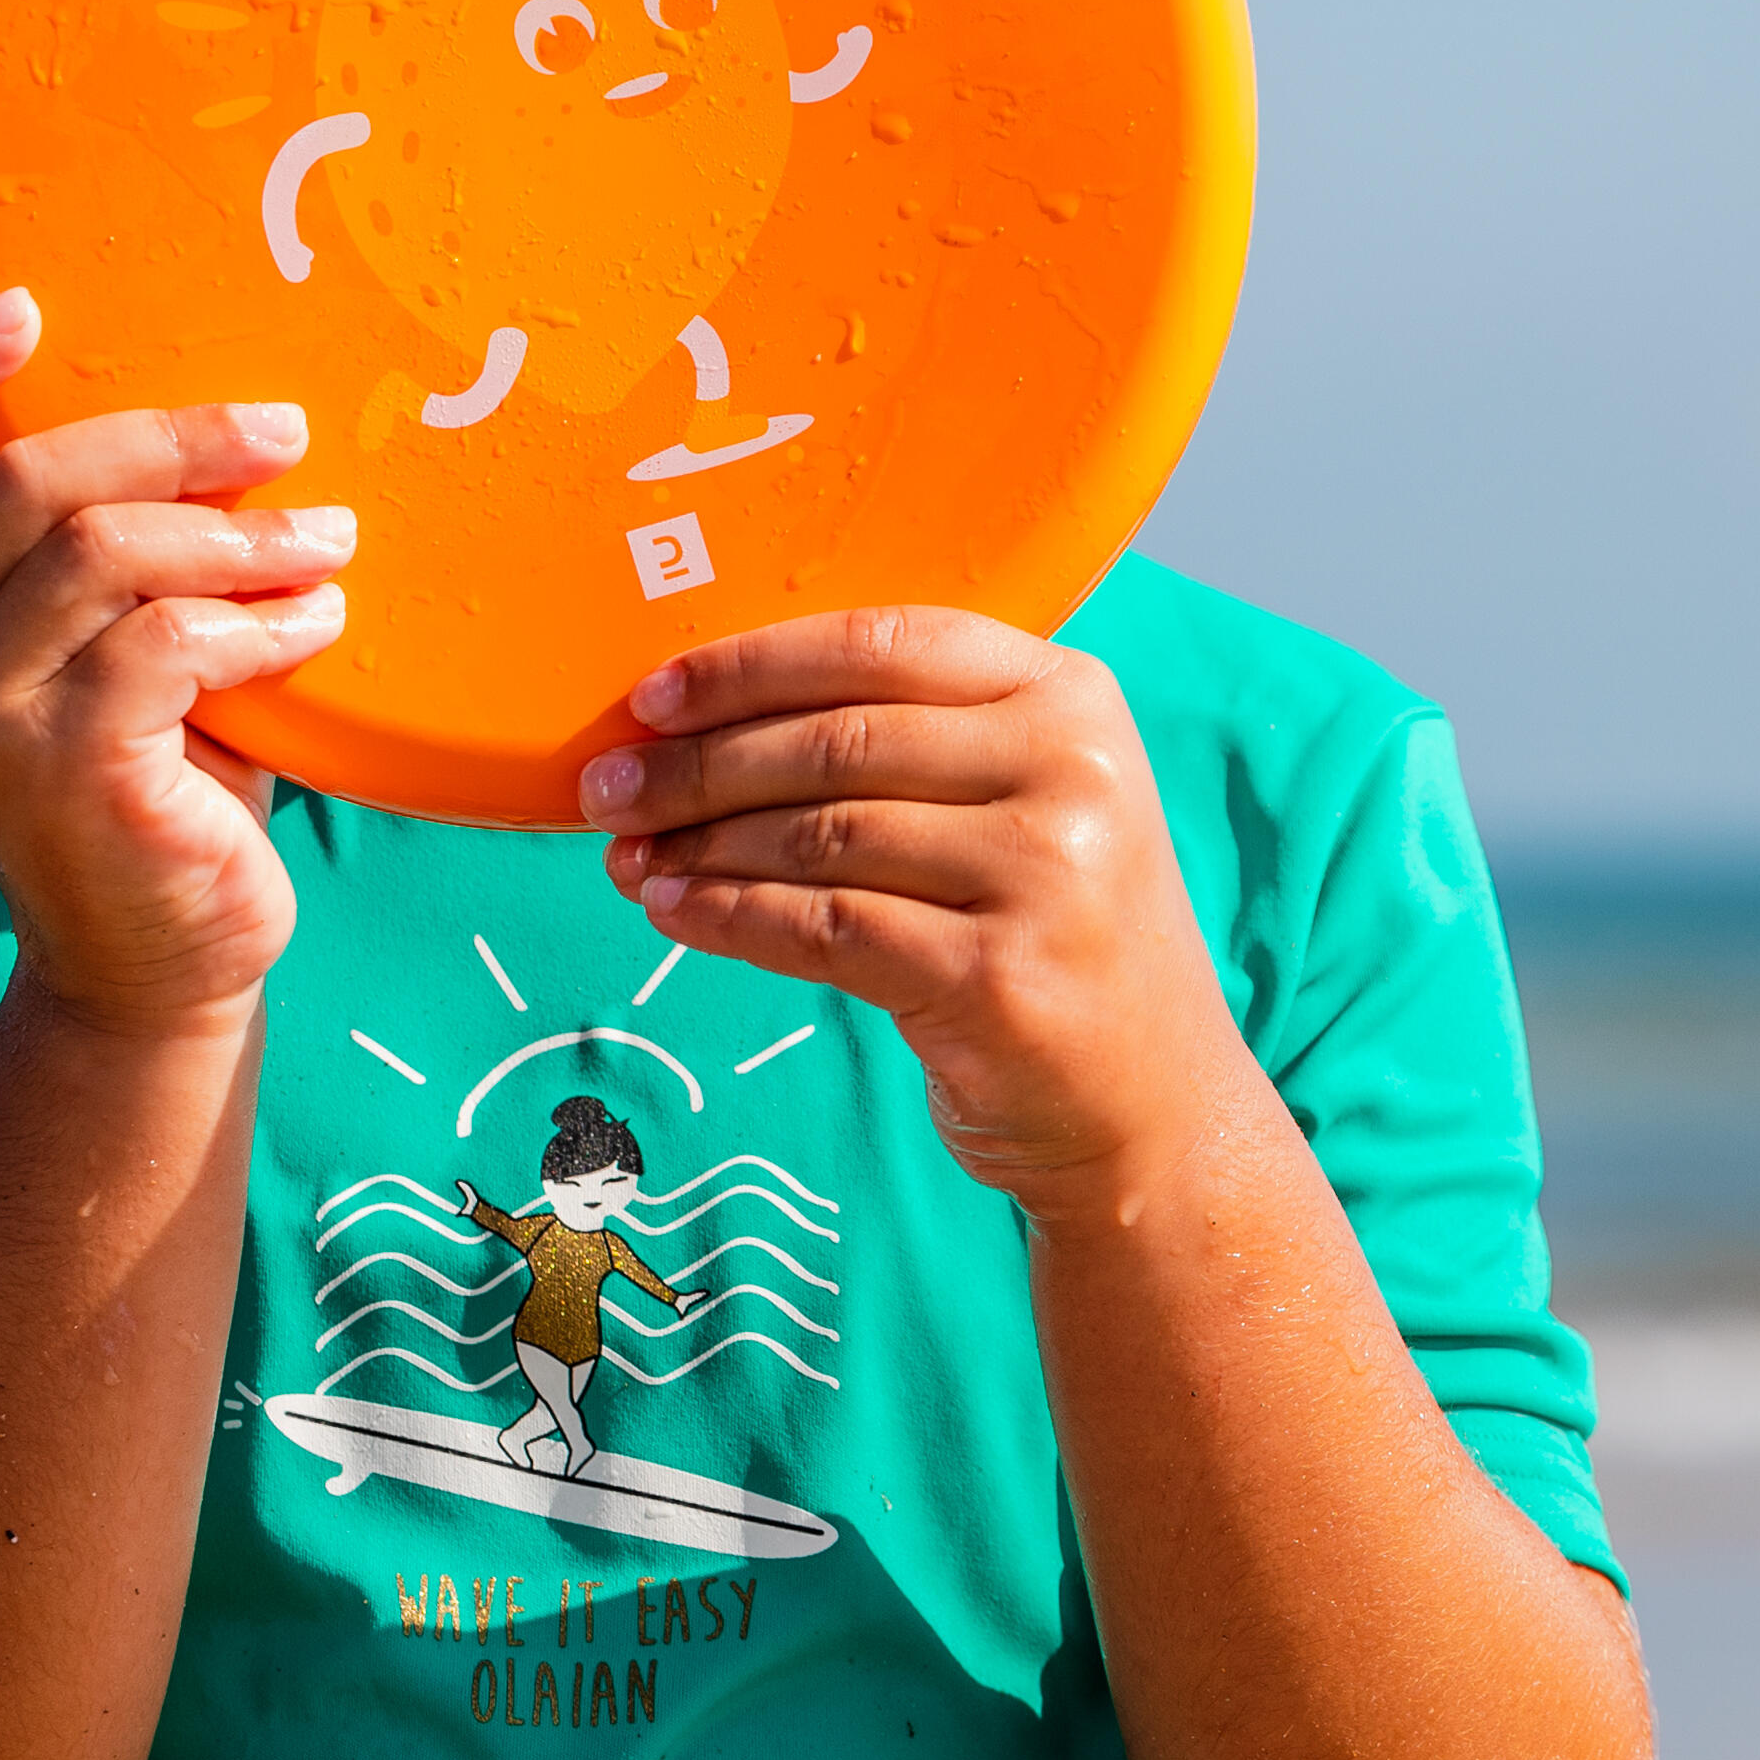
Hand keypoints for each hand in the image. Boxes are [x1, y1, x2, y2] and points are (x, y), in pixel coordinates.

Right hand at [0, 287, 350, 1035]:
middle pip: (24, 481)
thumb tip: (238, 418)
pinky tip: (318, 623)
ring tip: (327, 543)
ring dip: (240, 534)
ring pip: (103, 551)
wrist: (163, 960)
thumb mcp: (121, 642)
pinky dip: (261, 620)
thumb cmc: (161, 775)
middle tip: (283, 429)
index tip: (19, 306)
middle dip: (170, 438)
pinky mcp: (62, 766)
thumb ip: (124, 544)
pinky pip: (168, 639)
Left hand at [584, 609, 1255, 1218]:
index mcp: (1072, 696)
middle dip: (699, 764)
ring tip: (628, 855)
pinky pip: (824, 928)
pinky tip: (675, 913)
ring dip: (702, 845)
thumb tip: (697, 718)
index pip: (882, 646)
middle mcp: (1073, 770)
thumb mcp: (1023, 807)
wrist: (1152, 1113)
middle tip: (607, 787)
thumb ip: (910, 744)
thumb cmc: (1055, 942)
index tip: (653, 696)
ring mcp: (1046, 875)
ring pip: (821, 834)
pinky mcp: (1000, 978)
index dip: (750, 665)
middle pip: (837, 741)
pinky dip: (732, 917)